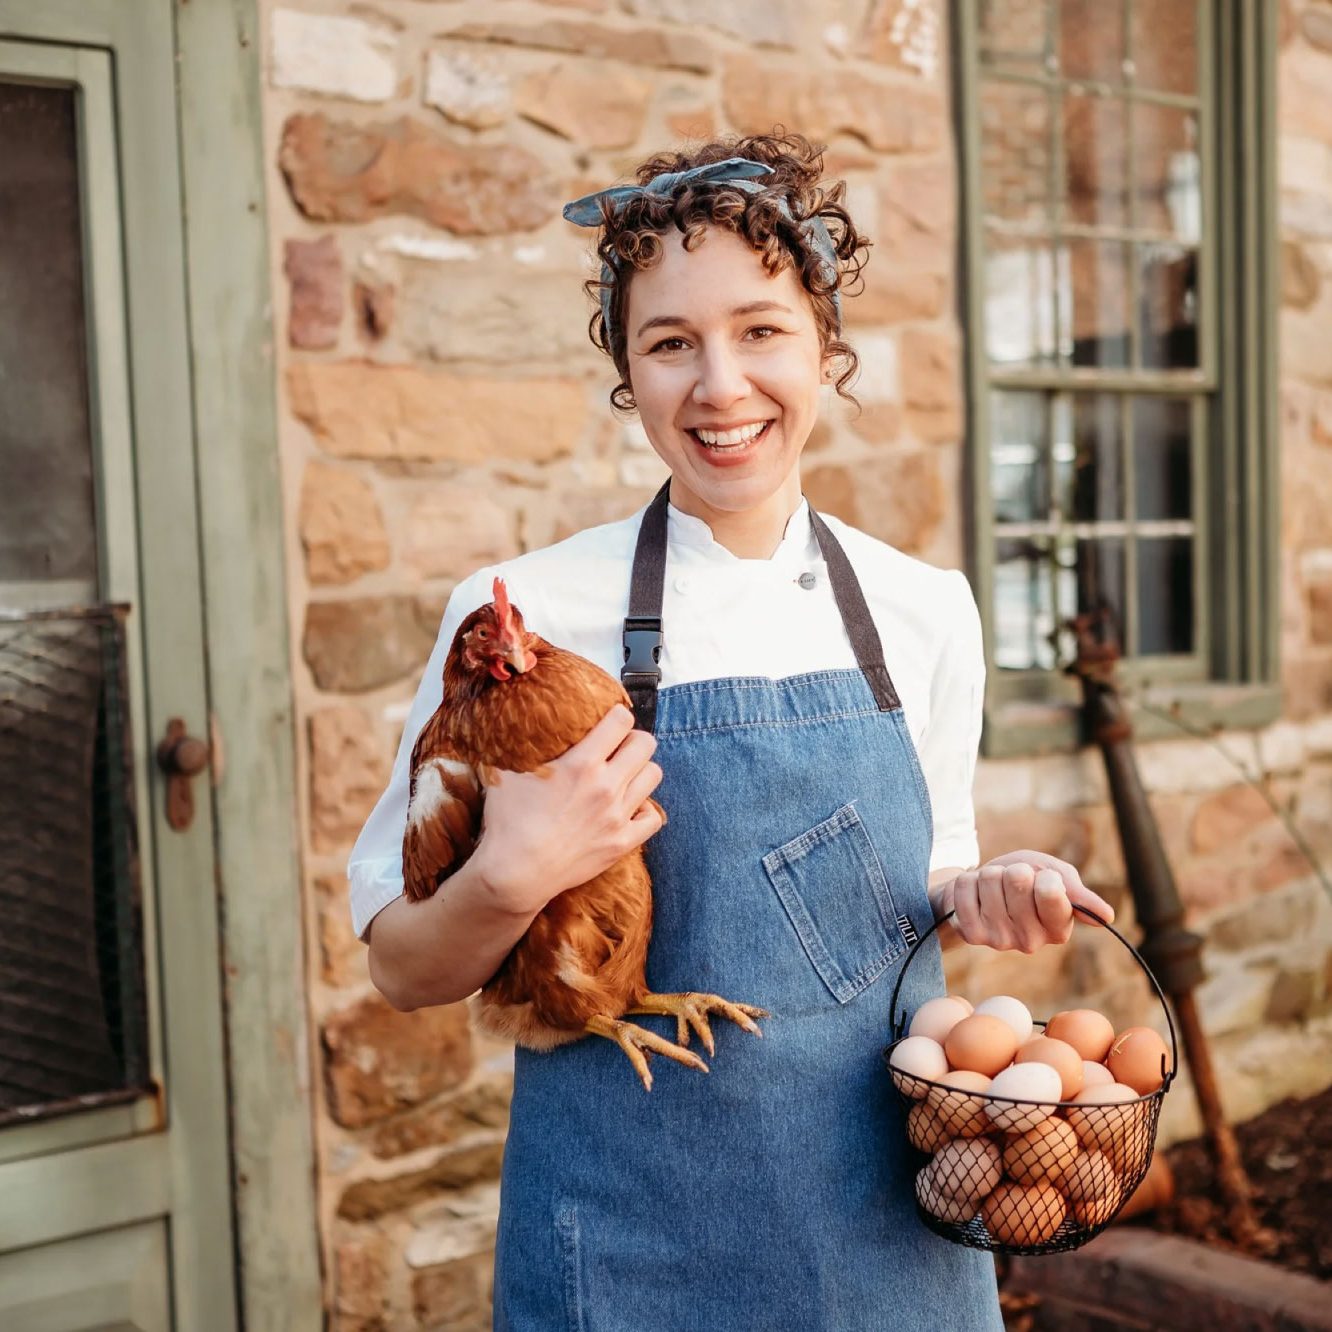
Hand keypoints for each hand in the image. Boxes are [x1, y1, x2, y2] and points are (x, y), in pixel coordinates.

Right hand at [469, 704, 664, 915]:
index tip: (609, 719)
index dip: (616, 714)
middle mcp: (606, 786)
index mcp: (581, 764)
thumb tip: (513, 719)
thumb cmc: (507, 822)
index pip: (621, 720)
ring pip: (653, 775)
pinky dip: (645, 809)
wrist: (515, 874)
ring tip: (624, 774)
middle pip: (645, 743)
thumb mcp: (505, 772)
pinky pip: (654, 817)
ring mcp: (617, 816)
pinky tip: (629, 806)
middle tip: (618, 746)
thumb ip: (518, 744)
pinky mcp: (622, 843)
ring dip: (641, 769)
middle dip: (632, 739)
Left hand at [928, 849, 1114, 952]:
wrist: (982, 890)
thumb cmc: (1024, 880)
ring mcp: (1000, 940)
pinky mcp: (972, 934)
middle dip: (1015, 870)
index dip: (1045, 875)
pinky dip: (969, 880)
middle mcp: (1032, 942)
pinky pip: (966, 887)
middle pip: (1019, 880)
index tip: (1043, 880)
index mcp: (1059, 928)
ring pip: (991, 880)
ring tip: (995, 888)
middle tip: (1013, 883)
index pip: (1053, 892)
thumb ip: (1078, 893)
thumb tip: (1107, 917)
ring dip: (991, 874)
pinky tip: (976, 894)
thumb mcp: (1054, 875)